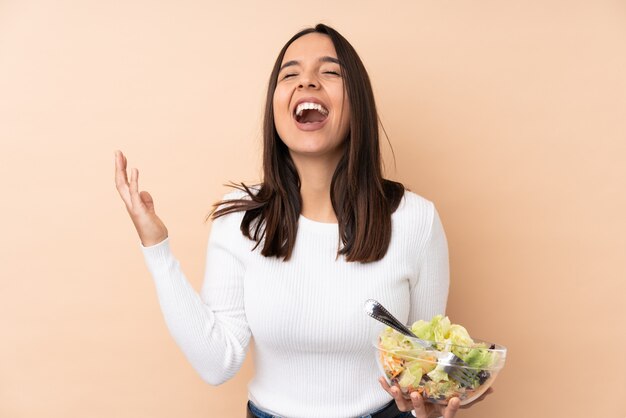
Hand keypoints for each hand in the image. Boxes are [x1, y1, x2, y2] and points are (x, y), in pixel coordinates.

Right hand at [114, 150, 168, 245]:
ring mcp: (133, 206)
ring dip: (122, 170)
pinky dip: (134, 180)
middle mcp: (129, 203)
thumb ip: (147, 201)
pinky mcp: (139, 209)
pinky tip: (134, 169)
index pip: (124, 183)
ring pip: (123, 185)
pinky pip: (135, 192)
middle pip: (120, 181)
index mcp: (131, 202)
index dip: (122, 170)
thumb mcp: (150, 211)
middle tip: (117, 151)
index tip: (123, 157)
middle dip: (118, 166)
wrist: (155, 242)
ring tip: (121, 156)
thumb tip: (144, 192)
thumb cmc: (152, 228)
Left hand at [379, 377, 493, 417]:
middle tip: (416, 394)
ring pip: (404, 406)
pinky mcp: (403, 400)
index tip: (453, 399)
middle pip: (420, 412)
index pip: (447, 414)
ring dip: (399, 396)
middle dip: (418, 404)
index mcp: (440, 411)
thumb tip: (491, 388)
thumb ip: (473, 396)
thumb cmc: (443, 402)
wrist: (428, 404)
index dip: (450, 409)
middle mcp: (426, 411)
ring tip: (395, 386)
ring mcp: (413, 407)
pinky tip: (382, 378)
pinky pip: (393, 395)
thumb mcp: (459, 400)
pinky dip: (386, 387)